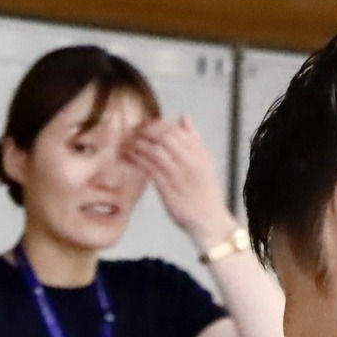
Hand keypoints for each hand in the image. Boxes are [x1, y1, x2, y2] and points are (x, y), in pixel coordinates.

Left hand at [126, 116, 236, 250]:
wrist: (209, 219)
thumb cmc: (205, 190)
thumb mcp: (205, 161)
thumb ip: (194, 139)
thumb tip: (183, 118)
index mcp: (199, 153)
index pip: (175, 130)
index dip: (157, 124)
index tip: (144, 124)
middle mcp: (190, 162)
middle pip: (164, 138)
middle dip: (145, 132)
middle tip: (132, 132)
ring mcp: (178, 175)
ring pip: (155, 152)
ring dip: (138, 145)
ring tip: (127, 143)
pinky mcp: (167, 189)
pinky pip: (150, 170)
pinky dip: (137, 161)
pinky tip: (129, 158)